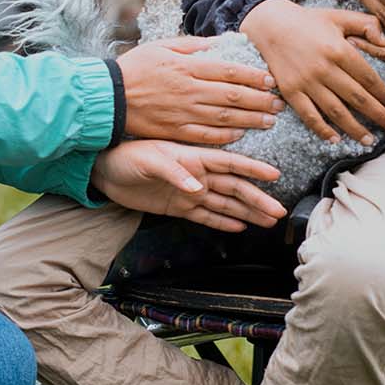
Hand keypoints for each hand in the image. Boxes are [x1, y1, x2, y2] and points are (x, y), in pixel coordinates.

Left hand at [90, 140, 286, 231]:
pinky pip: (207, 215)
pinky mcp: (179, 207)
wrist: (104, 172)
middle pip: (234, 188)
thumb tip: (197, 188)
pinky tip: (240, 226)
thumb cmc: (125, 157)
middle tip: (279, 211)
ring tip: (268, 220)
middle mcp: (197, 175)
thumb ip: (174, 172)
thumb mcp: (148, 160)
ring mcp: (190, 192)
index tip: (274, 175)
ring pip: (225, 203)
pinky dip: (224, 221)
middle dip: (258, 199)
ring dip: (247, 212)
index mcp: (193, 158)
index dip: (252, 169)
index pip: (229, 163)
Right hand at [116, 37, 283, 144]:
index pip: (230, 71)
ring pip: (225, 117)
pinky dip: (226, 135)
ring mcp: (183, 112)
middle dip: (260, 100)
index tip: (270, 80)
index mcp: (188, 66)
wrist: (107, 96)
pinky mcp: (175, 130)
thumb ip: (192, 45)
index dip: (254, 77)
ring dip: (250, 119)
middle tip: (278, 103)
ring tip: (269, 120)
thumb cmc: (135, 67)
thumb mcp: (161, 45)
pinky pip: (206, 135)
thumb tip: (217, 42)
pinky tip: (240, 134)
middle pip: (233, 96)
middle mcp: (190, 90)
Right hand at [239, 0, 384, 145]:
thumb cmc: (308, 21)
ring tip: (369, 140)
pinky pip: (309, 115)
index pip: (368, 78)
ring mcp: (306, 82)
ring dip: (355, 128)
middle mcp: (324, 69)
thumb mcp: (339, 17)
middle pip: (357, 98)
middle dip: (378, 115)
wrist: (270, 25)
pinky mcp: (290, 91)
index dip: (384, 94)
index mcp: (339, 50)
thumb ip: (366, 24)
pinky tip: (335, 139)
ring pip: (336, 111)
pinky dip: (322, 130)